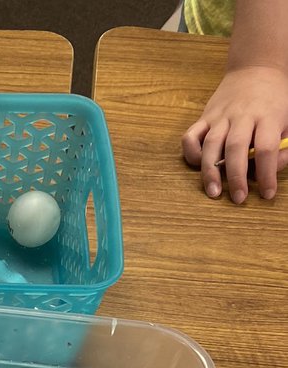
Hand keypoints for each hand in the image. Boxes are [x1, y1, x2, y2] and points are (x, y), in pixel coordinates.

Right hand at [182, 66, 287, 202]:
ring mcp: (221, 116)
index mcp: (267, 115)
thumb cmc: (275, 100)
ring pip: (211, 145)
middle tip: (238, 199)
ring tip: (214, 192)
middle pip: (236, 148)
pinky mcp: (205, 117)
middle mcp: (242, 115)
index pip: (266, 148)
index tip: (267, 194)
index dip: (267, 174)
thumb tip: (271, 172)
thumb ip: (285, 147)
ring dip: (210, 171)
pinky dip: (191, 153)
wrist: (257, 68)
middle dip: (236, 177)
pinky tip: (199, 165)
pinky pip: (191, 136)